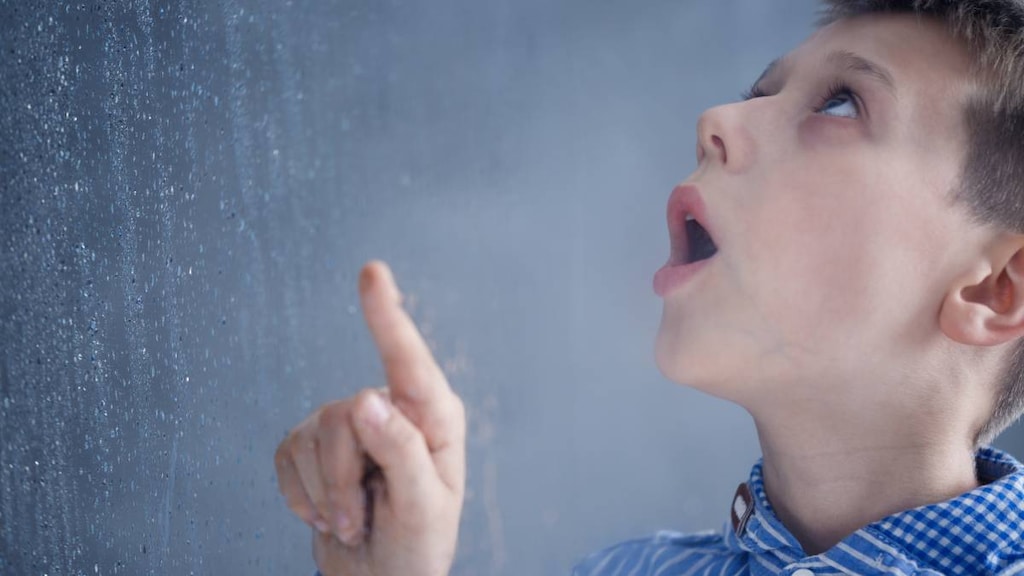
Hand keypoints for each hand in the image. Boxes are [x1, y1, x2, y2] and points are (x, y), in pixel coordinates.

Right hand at [274, 260, 466, 575]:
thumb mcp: (422, 507)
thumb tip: (363, 400)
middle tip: (361, 520)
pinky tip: (325, 513)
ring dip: (326, 494)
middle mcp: (393, 409)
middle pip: (346, 417)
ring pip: (312, 435)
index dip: (385, 315)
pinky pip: (285, 454)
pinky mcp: (312, 444)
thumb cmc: (415, 547)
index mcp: (433, 416)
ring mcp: (350, 425)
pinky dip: (300, 495)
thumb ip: (400, 452)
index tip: (372, 271)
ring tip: (351, 522)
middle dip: (345, 480)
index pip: (409, 361)